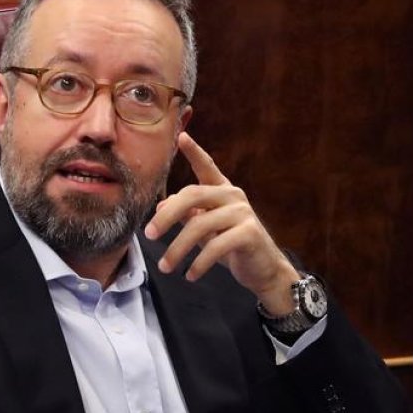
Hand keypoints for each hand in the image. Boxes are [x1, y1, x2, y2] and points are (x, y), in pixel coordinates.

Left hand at [145, 132, 300, 314]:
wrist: (263, 270)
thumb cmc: (232, 247)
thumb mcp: (207, 230)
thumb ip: (187, 215)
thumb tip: (161, 205)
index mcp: (223, 191)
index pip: (208, 167)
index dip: (195, 152)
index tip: (182, 137)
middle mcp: (234, 196)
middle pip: (193, 194)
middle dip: (167, 215)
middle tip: (149, 234)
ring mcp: (243, 213)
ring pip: (200, 225)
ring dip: (178, 249)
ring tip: (166, 266)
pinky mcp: (249, 233)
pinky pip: (216, 246)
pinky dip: (199, 263)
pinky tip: (190, 275)